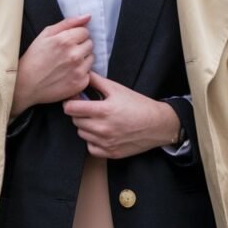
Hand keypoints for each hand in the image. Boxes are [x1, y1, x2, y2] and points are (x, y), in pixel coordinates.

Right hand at [10, 15, 94, 117]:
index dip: (76, 36)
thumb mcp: (46, 34)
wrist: (25, 84)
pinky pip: (89, 73)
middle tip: (66, 53)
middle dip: (80, 46)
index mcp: (65, 40)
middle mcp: (74, 55)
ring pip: (91, 58)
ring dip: (82, 59)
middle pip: (90, 44)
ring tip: (66, 64)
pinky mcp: (80, 83)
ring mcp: (78, 70)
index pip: (85, 32)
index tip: (67, 42)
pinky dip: (81, 73)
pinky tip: (68, 74)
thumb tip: (87, 17)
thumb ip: (68, 23)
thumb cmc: (34, 58)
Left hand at [62, 70, 180, 158]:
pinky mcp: (110, 153)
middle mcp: (102, 129)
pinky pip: (90, 147)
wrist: (157, 125)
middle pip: (75, 121)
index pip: (71, 108)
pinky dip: (93, 140)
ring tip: (97, 120)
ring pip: (82, 134)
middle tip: (88, 108)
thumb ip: (96, 81)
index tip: (74, 99)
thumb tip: (82, 74)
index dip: (70, 102)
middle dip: (79, 113)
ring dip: (85, 127)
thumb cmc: (138, 105)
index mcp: (103, 110)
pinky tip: (102, 133)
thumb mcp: (117, 89)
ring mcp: (106, 143)